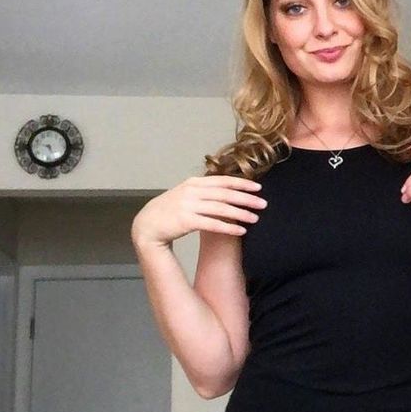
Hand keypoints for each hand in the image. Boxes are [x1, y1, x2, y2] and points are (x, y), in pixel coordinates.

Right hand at [131, 175, 266, 246]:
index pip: (223, 181)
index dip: (242, 184)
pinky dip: (228, 227)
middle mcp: (192, 192)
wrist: (147, 225)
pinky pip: (212, 224)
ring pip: (221, 209)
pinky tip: (241, 230)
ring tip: (255, 218)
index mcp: (194, 183)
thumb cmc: (168, 211)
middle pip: (225, 194)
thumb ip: (203, 191)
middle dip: (246, 199)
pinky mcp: (186, 221)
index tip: (258, 188)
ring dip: (241, 213)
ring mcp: (188, 205)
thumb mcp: (185, 194)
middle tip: (263, 204)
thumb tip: (226, 192)